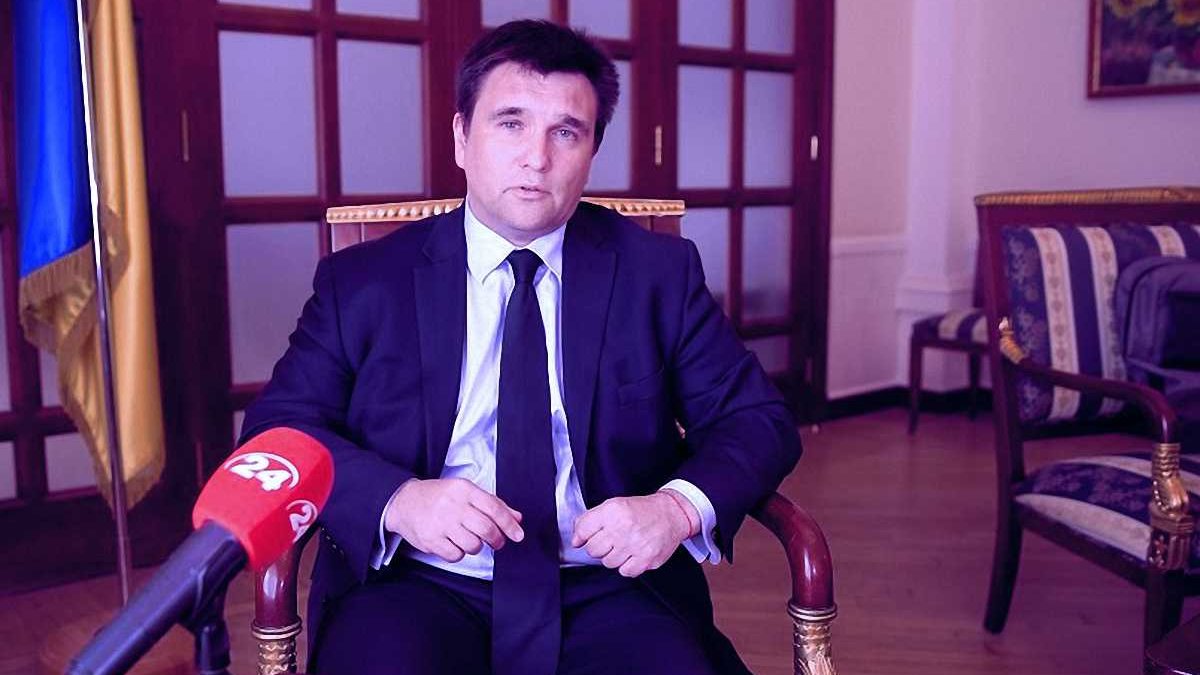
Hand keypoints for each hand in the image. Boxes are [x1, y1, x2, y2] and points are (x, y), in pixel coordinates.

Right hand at [384, 478, 523, 562]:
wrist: (404, 501)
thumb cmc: (440, 496)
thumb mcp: (466, 492)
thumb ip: (493, 504)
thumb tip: (517, 518)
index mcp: (464, 490)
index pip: (494, 508)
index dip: (509, 524)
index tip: (518, 535)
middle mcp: (452, 505)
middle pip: (486, 529)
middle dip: (497, 540)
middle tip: (497, 542)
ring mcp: (440, 523)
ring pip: (473, 545)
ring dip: (476, 546)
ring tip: (469, 538)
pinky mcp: (430, 540)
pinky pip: (456, 555)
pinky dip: (459, 553)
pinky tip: (454, 543)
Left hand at [570, 491, 699, 577]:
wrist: (671, 514)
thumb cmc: (641, 510)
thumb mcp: (613, 505)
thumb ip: (590, 519)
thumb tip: (575, 540)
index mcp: (612, 511)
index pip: (582, 530)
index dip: (582, 536)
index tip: (586, 537)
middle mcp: (622, 527)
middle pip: (593, 550)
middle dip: (599, 547)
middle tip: (611, 540)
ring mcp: (635, 544)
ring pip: (607, 563)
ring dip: (614, 557)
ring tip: (625, 545)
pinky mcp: (646, 559)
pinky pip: (624, 572)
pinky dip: (627, 566)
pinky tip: (633, 554)